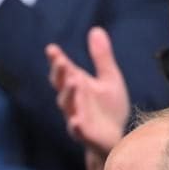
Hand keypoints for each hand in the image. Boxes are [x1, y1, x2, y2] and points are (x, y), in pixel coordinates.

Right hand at [46, 27, 130, 156]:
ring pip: (68, 106)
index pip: (64, 71)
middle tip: (61, 62)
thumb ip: (101, 57)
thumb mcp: (109, 79)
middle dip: (60, 74)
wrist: (116, 139)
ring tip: (73, 81)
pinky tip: (75, 121)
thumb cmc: (109, 109)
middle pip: (62, 86)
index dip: (57, 61)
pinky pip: (78, 131)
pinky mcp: (86, 135)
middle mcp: (74, 101)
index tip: (52, 49)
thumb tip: (95, 29)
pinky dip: (76, 126)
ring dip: (69, 94)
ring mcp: (78, 118)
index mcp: (78, 86)